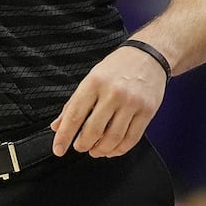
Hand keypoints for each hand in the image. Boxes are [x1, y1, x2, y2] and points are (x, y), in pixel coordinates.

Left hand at [49, 45, 167, 157]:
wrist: (148, 55)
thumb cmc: (116, 68)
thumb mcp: (91, 78)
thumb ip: (73, 103)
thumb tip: (57, 126)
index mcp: (94, 82)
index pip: (75, 115)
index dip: (64, 136)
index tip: (58, 149)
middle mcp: (113, 93)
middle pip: (94, 130)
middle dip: (83, 145)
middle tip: (80, 147)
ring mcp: (131, 102)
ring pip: (113, 138)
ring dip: (101, 150)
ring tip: (95, 150)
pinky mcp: (147, 111)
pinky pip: (131, 139)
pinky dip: (119, 150)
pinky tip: (112, 150)